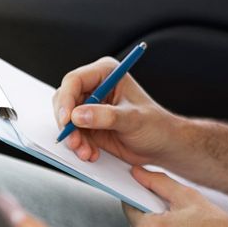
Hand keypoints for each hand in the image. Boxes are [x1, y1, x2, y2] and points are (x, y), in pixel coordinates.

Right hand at [54, 59, 182, 167]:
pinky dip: (79, 145)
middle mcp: (95, 87)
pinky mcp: (89, 124)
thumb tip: (78, 116)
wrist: (162, 145)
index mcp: (107, 73)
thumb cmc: (155, 126)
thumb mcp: (133, 120)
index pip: (75, 80)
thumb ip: (106, 117)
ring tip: (86, 152)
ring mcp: (90, 106)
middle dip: (67, 123)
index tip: (66, 119)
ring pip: (66, 119)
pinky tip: (91, 153)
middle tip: (74, 141)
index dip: (66, 100)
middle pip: (65, 100)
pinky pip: (73, 133)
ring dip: (73, 138)